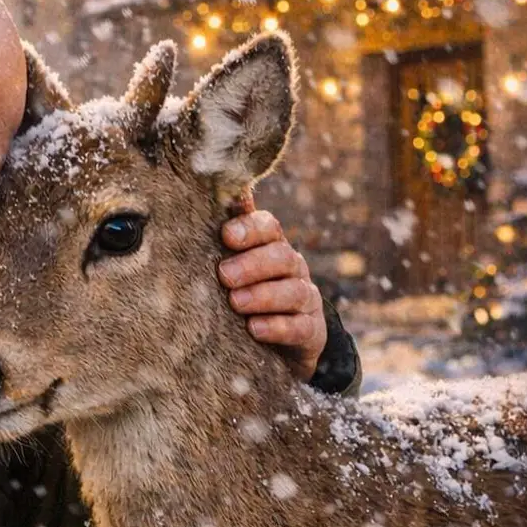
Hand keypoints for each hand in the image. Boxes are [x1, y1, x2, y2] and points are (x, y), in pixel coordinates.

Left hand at [217, 193, 324, 380]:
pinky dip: (277, 327)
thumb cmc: (245, 289)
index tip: (226, 236)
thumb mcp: (233, 261)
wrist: (278, 340)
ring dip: (263, 295)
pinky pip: (301, 327)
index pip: (268, 227)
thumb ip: (226, 231)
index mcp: (271, 245)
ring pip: (293, 291)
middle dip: (252, 264)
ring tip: (236, 303)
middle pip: (281, 256)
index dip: (249, 228)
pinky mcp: (312, 330)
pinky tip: (254, 330)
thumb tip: (214, 186)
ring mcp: (305, 299)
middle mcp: (292, 267)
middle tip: (224, 275)